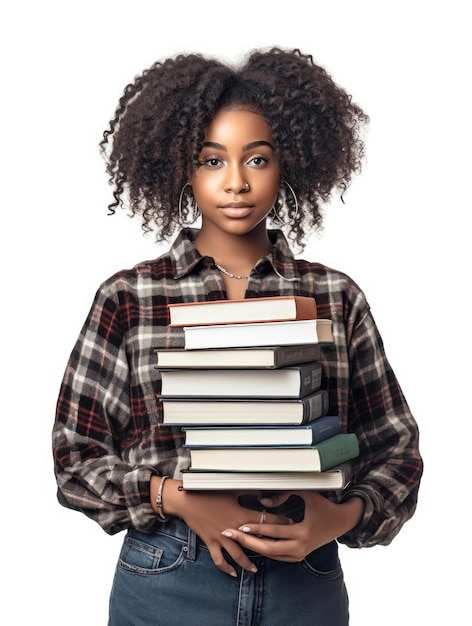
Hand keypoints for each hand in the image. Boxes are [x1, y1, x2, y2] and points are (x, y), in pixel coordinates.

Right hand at [159, 479, 291, 576]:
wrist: (187, 500)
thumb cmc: (209, 492)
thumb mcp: (232, 490)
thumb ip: (249, 492)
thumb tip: (264, 492)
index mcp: (241, 515)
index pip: (265, 521)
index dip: (279, 523)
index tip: (289, 524)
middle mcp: (234, 529)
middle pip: (255, 541)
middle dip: (268, 545)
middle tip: (279, 549)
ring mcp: (222, 538)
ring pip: (238, 555)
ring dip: (247, 563)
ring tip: (254, 569)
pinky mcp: (211, 542)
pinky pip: (219, 560)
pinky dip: (226, 568)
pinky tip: (232, 573)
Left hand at [221, 490, 363, 561]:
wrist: (341, 522)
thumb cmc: (324, 506)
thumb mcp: (307, 494)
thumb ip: (284, 494)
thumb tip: (263, 501)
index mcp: (303, 532)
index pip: (274, 533)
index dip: (256, 529)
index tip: (240, 526)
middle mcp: (301, 547)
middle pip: (268, 549)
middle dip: (247, 543)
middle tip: (230, 535)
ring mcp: (300, 554)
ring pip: (272, 556)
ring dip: (253, 548)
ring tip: (236, 540)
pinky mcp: (299, 556)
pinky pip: (278, 557)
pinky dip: (264, 551)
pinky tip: (251, 544)